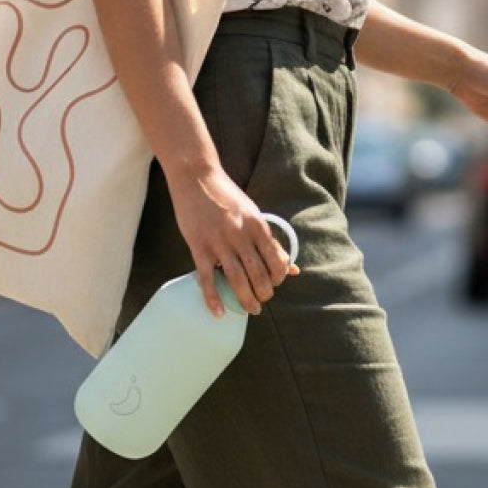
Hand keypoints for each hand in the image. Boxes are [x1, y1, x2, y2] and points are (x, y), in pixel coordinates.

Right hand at [167, 162, 298, 315]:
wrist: (196, 176)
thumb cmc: (226, 194)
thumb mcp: (253, 213)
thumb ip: (269, 240)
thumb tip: (292, 267)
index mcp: (257, 224)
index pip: (276, 260)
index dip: (279, 277)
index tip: (275, 283)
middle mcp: (240, 234)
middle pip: (258, 274)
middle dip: (264, 293)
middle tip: (262, 300)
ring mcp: (218, 241)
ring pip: (236, 279)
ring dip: (246, 300)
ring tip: (251, 310)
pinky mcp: (198, 246)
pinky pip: (207, 278)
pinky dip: (213, 298)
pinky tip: (219, 312)